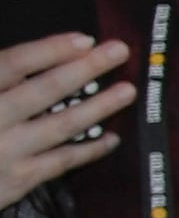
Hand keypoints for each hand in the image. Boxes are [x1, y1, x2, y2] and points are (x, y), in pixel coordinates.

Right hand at [0, 29, 128, 208]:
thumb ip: (1, 76)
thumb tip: (32, 55)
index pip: (13, 64)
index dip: (49, 50)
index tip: (83, 39)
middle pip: (45, 90)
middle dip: (85, 69)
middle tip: (118, 52)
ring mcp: (6, 149)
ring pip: (60, 125)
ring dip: (98, 107)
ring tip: (126, 91)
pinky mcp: (19, 178)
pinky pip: (62, 161)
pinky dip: (90, 149)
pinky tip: (111, 137)